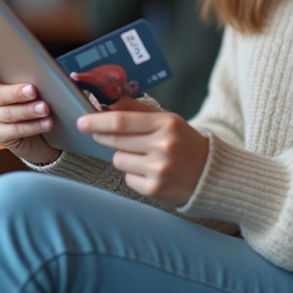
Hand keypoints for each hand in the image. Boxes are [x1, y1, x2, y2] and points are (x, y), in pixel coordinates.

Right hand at [0, 57, 61, 165]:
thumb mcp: (39, 84)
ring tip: (45, 108)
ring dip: (28, 110)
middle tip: (33, 90)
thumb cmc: (39, 99)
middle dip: (15, 92)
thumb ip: (40, 76)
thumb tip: (60, 73)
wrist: (43, 132)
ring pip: (8, 113)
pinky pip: (15, 130)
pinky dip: (33, 126)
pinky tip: (46, 123)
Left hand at [77, 96, 209, 205]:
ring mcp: (159, 169)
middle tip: (96, 133)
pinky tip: (149, 173)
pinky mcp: (154, 189)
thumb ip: (137, 110)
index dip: (97, 120)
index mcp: (167, 123)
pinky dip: (133, 175)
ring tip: (142, 157)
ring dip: (123, 157)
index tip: (82, 120)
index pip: (122, 121)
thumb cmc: (184, 143)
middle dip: (101, 136)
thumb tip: (108, 103)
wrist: (210, 175)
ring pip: (118, 160)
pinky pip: (127, 178)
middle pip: (116, 140)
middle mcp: (163, 146)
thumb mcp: (167, 120)